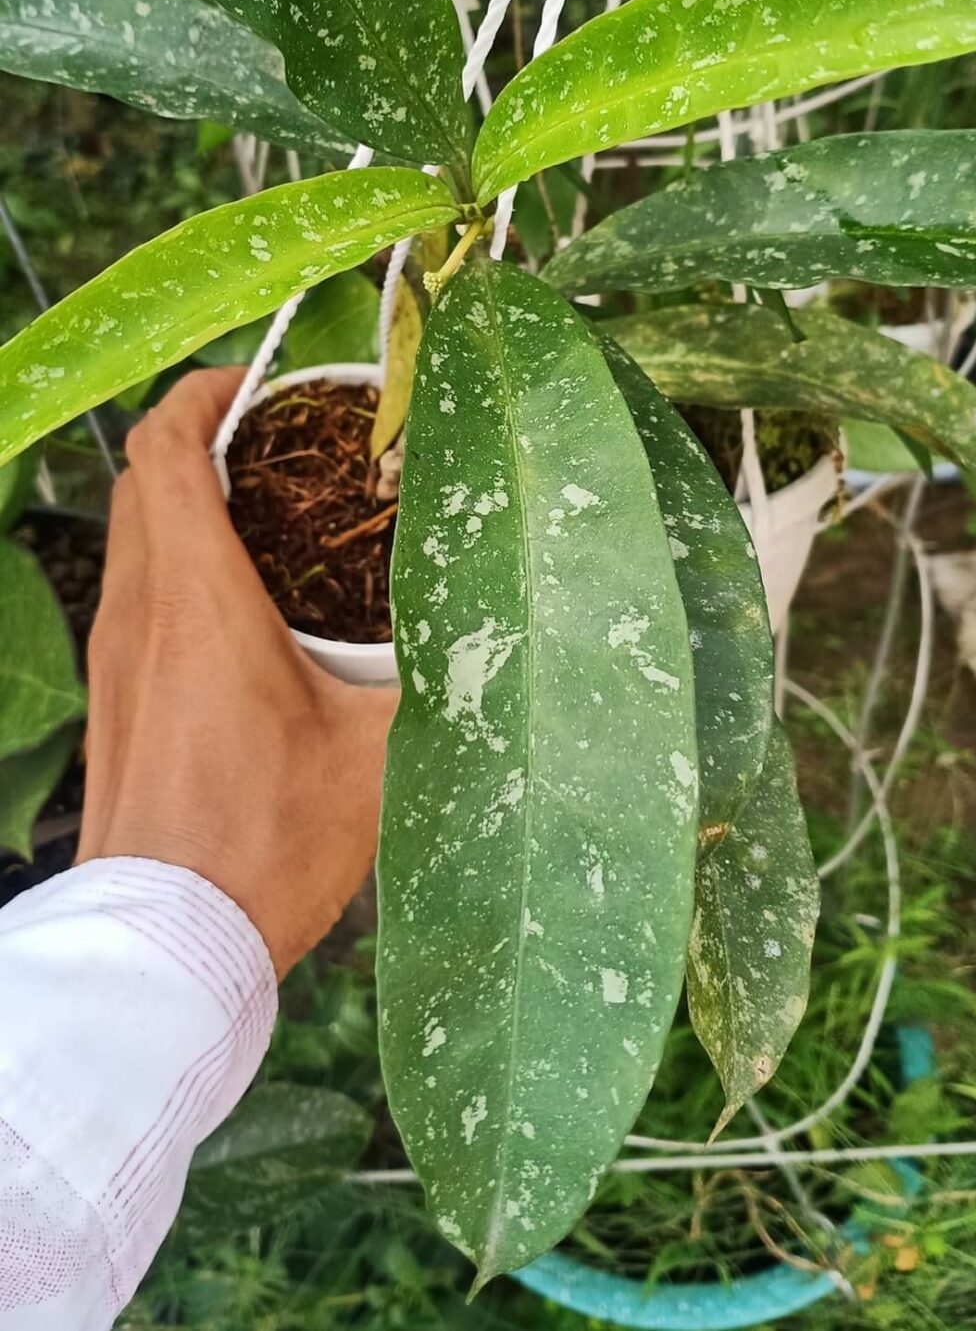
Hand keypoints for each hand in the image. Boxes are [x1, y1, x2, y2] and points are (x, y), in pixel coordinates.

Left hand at [78, 368, 396, 979]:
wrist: (162, 947)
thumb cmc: (264, 843)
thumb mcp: (376, 757)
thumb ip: (441, 685)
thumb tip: (509, 640)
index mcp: (196, 596)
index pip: (166, 445)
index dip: (204, 393)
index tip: (259, 385)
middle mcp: (138, 610)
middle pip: (142, 479)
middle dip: (203, 441)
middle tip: (283, 448)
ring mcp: (112, 658)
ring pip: (132, 539)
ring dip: (185, 508)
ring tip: (271, 522)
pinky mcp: (111, 701)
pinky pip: (132, 597)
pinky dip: (173, 569)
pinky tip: (241, 616)